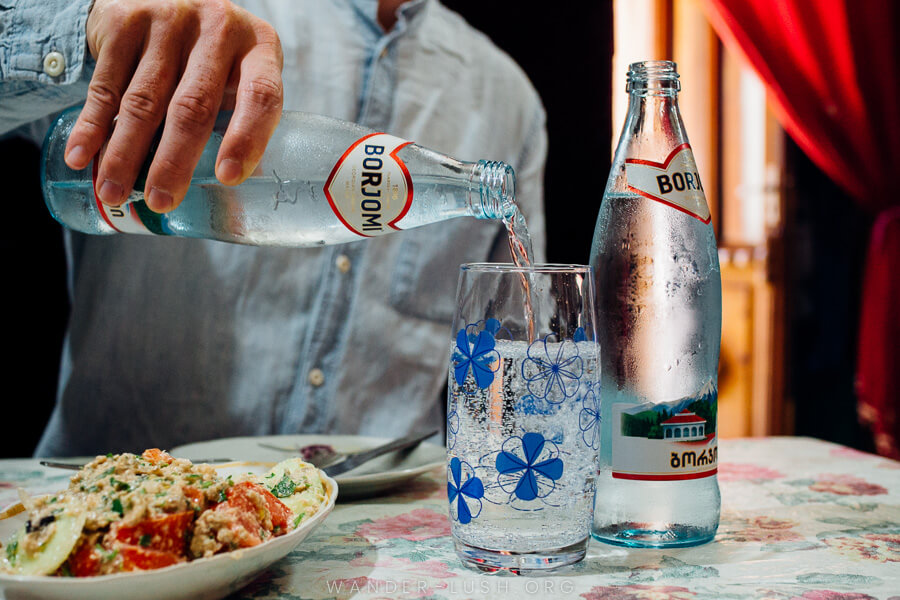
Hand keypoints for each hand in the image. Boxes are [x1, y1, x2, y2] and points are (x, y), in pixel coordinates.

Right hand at [63, 0, 283, 211]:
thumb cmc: (215, 55)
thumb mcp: (240, 72)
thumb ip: (239, 117)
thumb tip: (225, 191)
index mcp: (259, 47)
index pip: (261, 96)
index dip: (246, 139)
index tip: (227, 178)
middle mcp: (218, 28)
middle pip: (193, 105)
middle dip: (173, 161)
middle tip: (161, 201)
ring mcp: (170, 20)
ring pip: (144, 100)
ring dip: (125, 153)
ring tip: (115, 192)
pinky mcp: (126, 21)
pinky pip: (106, 84)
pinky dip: (92, 126)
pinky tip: (82, 157)